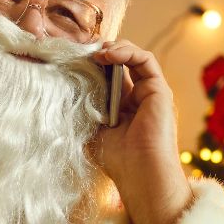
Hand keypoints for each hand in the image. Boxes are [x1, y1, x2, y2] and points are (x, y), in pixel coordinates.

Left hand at [90, 40, 193, 223]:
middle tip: (82, 50)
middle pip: (120, 64)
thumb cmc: (117, 160)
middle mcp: (137, 98)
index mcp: (121, 108)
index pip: (107, 76)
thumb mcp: (91, 130)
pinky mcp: (160, 90)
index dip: (92, 65)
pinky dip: (126, 52)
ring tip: (95, 52)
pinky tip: (107, 55)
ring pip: (134, 57)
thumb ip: (83, 110)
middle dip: (100, 53)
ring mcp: (150, 93)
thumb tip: (63, 90)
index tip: (73, 59)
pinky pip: (145, 60)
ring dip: (113, 49)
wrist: (140, 174)